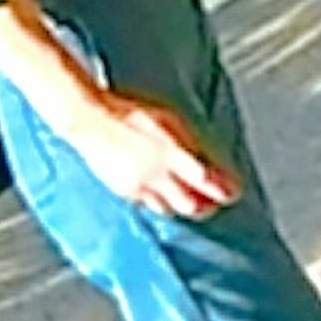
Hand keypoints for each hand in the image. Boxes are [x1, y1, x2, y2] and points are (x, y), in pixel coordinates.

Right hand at [70, 88, 239, 221]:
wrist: (87, 118)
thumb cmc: (125, 111)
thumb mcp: (165, 118)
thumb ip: (186, 142)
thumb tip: (204, 160)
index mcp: (170, 154)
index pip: (207, 181)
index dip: (224, 189)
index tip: (233, 191)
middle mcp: (157, 176)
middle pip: (191, 205)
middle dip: (205, 205)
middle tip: (212, 201)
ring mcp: (140, 188)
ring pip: (170, 209)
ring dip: (182, 206)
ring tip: (187, 200)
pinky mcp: (124, 192)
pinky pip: (148, 204)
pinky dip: (158, 202)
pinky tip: (159, 194)